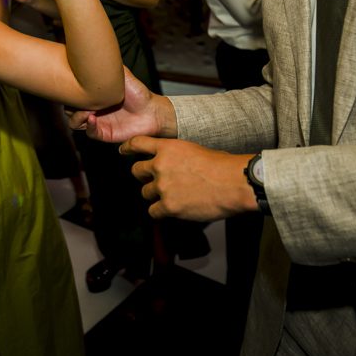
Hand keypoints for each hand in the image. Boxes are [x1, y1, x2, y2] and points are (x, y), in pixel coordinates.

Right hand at [68, 66, 175, 141]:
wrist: (152, 111)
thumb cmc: (139, 93)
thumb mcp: (122, 75)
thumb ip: (110, 66)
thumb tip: (98, 51)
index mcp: (94, 96)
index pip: (73, 95)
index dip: (69, 92)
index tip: (72, 86)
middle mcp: (93, 109)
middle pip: (69, 110)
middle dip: (70, 105)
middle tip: (79, 99)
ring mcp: (97, 122)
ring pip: (75, 123)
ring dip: (77, 117)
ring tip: (87, 111)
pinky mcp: (104, 133)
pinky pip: (90, 132)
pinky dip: (89, 126)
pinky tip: (93, 118)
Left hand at [120, 138, 255, 220]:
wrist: (232, 183)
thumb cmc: (221, 166)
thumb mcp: (194, 149)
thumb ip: (176, 156)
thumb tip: (173, 164)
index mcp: (167, 148)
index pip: (137, 144)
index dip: (127, 148)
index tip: (123, 151)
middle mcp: (160, 166)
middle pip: (136, 171)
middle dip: (143, 177)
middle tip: (155, 181)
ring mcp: (163, 186)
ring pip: (145, 193)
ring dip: (155, 195)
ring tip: (172, 196)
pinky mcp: (169, 206)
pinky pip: (153, 211)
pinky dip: (161, 212)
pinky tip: (172, 209)